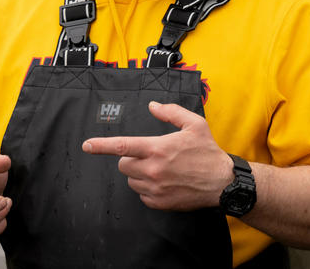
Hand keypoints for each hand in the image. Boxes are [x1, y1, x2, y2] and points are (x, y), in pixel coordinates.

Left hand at [82, 101, 231, 210]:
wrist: (222, 183)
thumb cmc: (208, 151)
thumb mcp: (194, 124)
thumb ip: (170, 112)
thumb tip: (152, 106)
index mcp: (157, 148)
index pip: (122, 146)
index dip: (101, 146)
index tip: (87, 145)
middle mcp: (153, 170)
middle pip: (124, 165)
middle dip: (131, 159)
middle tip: (150, 156)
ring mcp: (155, 188)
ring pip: (131, 180)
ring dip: (139, 174)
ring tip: (161, 169)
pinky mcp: (159, 202)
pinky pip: (142, 194)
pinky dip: (148, 188)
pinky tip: (164, 182)